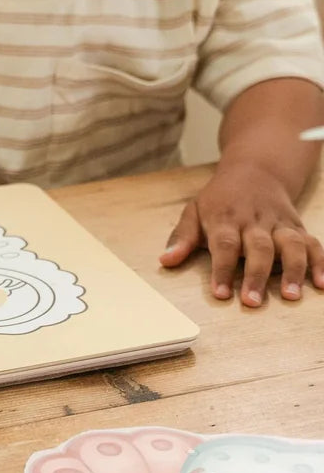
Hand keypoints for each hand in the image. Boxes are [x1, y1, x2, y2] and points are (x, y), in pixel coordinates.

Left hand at [159, 161, 323, 304]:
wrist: (255, 171)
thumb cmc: (219, 199)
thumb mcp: (194, 210)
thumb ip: (183, 237)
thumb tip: (165, 260)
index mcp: (226, 218)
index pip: (224, 245)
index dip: (222, 270)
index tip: (220, 294)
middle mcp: (255, 221)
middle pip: (259, 248)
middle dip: (256, 275)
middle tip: (252, 302)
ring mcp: (280, 224)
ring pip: (291, 245)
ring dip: (293, 270)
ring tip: (290, 296)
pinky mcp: (298, 227)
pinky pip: (314, 244)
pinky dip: (321, 263)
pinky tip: (322, 284)